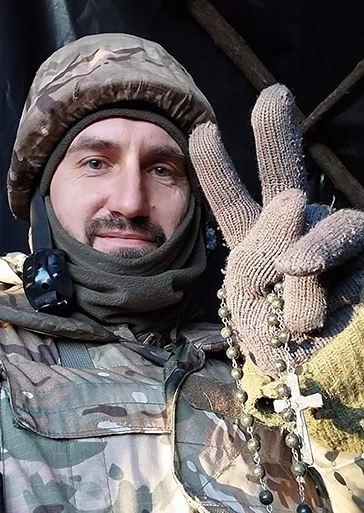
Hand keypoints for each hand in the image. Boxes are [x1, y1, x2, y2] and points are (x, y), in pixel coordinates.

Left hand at [189, 84, 363, 375]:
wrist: (314, 380)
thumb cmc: (270, 340)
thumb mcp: (244, 294)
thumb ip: (261, 245)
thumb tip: (295, 199)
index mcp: (256, 241)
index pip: (235, 200)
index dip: (220, 168)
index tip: (203, 130)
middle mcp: (295, 233)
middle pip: (286, 177)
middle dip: (277, 138)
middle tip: (272, 96)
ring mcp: (332, 243)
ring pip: (327, 222)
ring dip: (309, 248)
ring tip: (292, 272)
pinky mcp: (363, 259)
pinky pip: (343, 249)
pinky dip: (322, 277)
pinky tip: (314, 300)